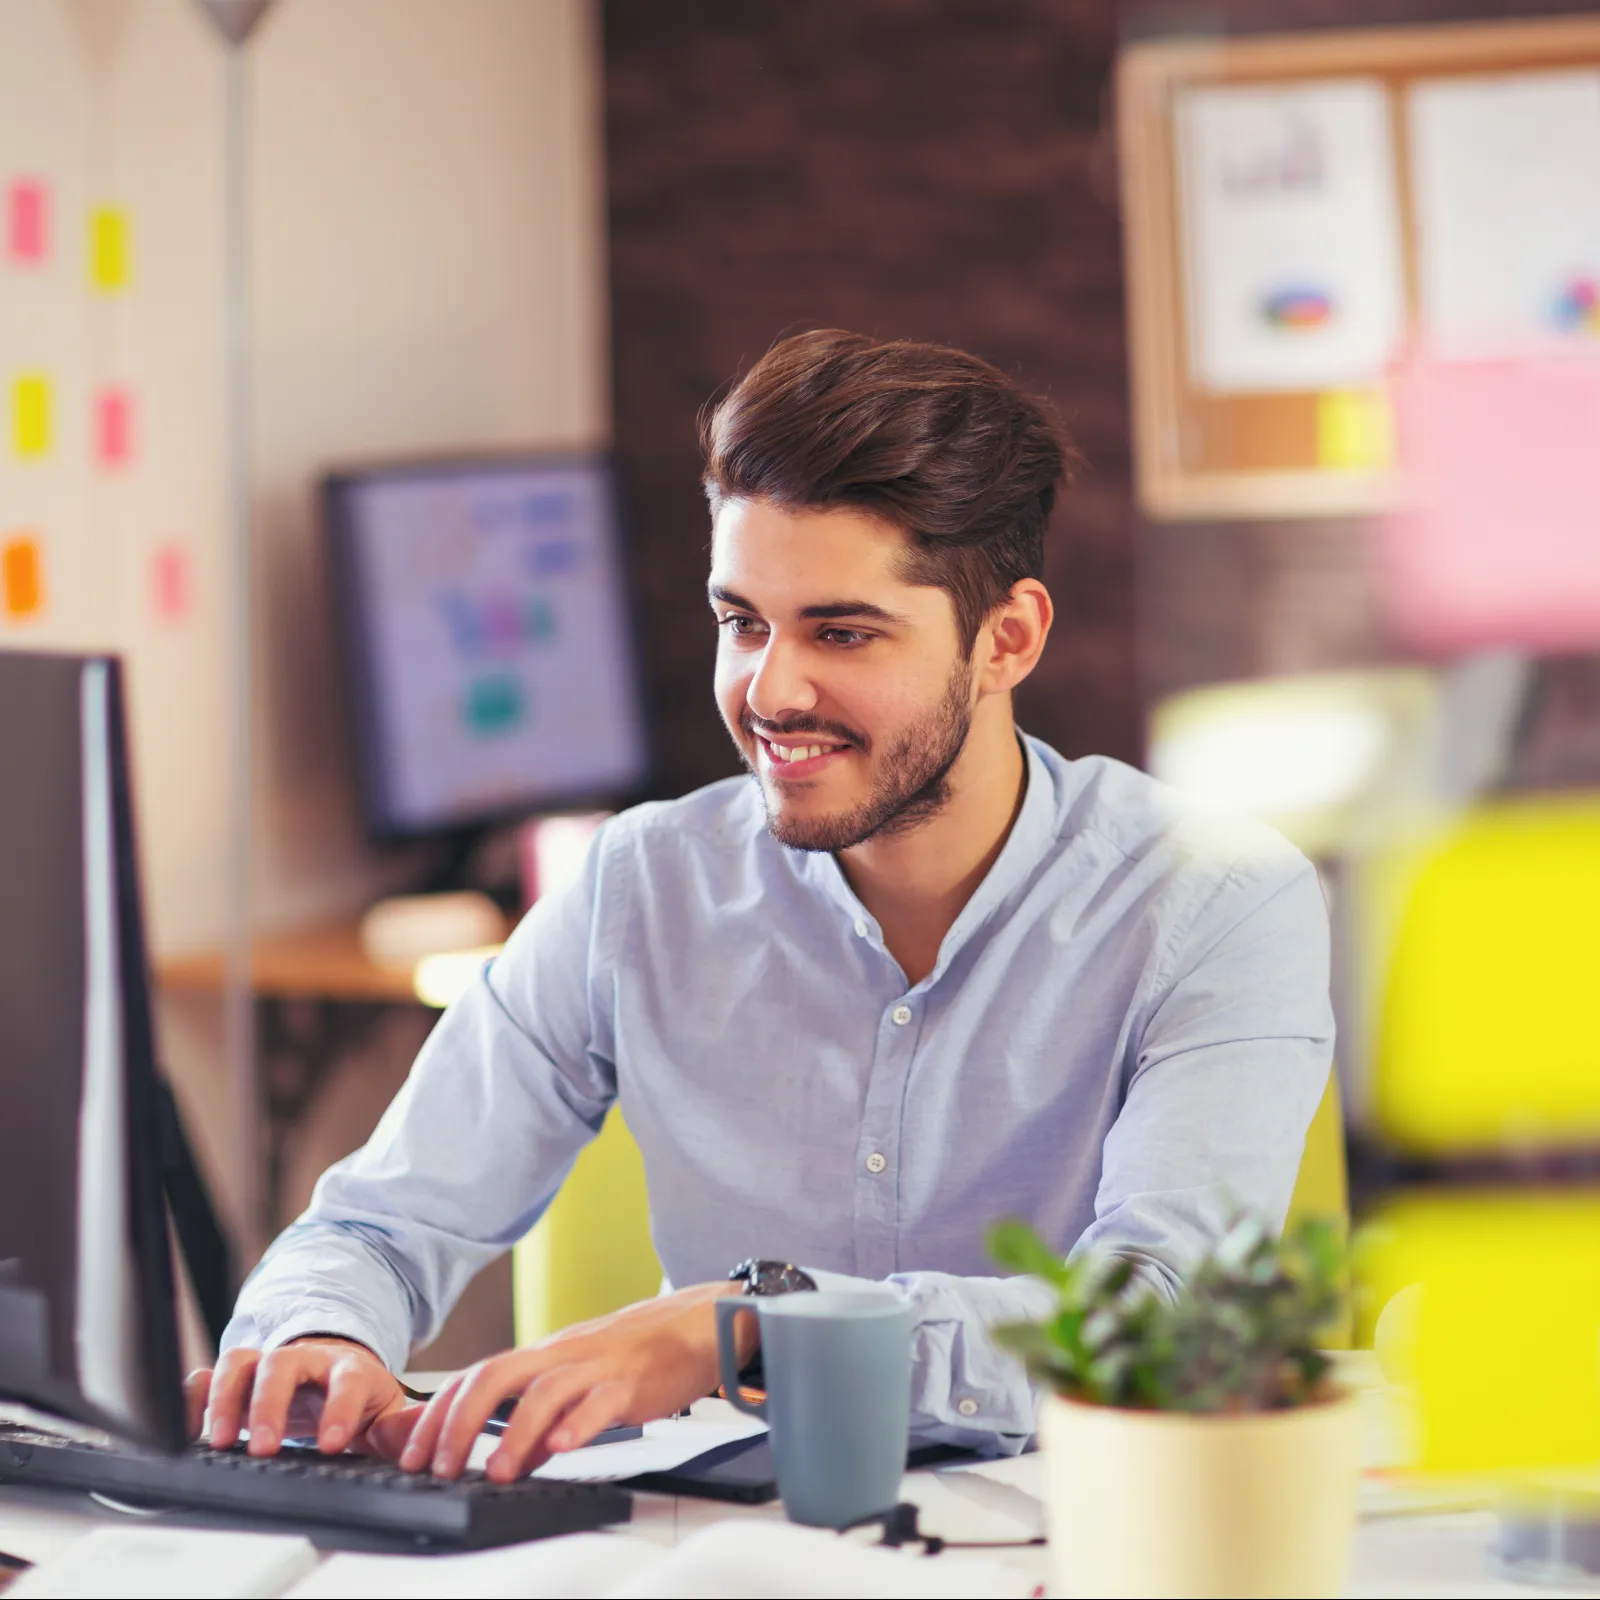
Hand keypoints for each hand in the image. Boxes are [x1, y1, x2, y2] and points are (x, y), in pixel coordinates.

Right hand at [185, 1337, 414, 1458]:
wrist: (333, 1374)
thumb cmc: (358, 1398)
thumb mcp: (385, 1413)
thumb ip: (399, 1428)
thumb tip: (417, 1439)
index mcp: (348, 1368)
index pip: (347, 1380)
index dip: (339, 1408)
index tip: (330, 1444)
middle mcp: (305, 1359)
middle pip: (283, 1363)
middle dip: (271, 1403)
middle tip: (265, 1449)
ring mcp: (266, 1366)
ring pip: (240, 1362)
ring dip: (226, 1399)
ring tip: (222, 1443)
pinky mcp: (236, 1380)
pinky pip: (206, 1377)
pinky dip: (191, 1399)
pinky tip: (185, 1432)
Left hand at [397, 1281, 753, 1481]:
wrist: (696, 1324)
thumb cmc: (638, 1352)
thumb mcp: (581, 1381)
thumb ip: (546, 1418)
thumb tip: (517, 1457)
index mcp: (544, 1354)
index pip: (477, 1375)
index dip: (440, 1412)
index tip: (417, 1452)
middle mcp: (561, 1355)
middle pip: (495, 1376)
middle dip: (459, 1422)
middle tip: (439, 1467)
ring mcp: (594, 1367)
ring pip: (544, 1392)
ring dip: (515, 1433)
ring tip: (497, 1472)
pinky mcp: (630, 1383)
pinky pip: (600, 1402)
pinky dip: (578, 1425)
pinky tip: (563, 1447)